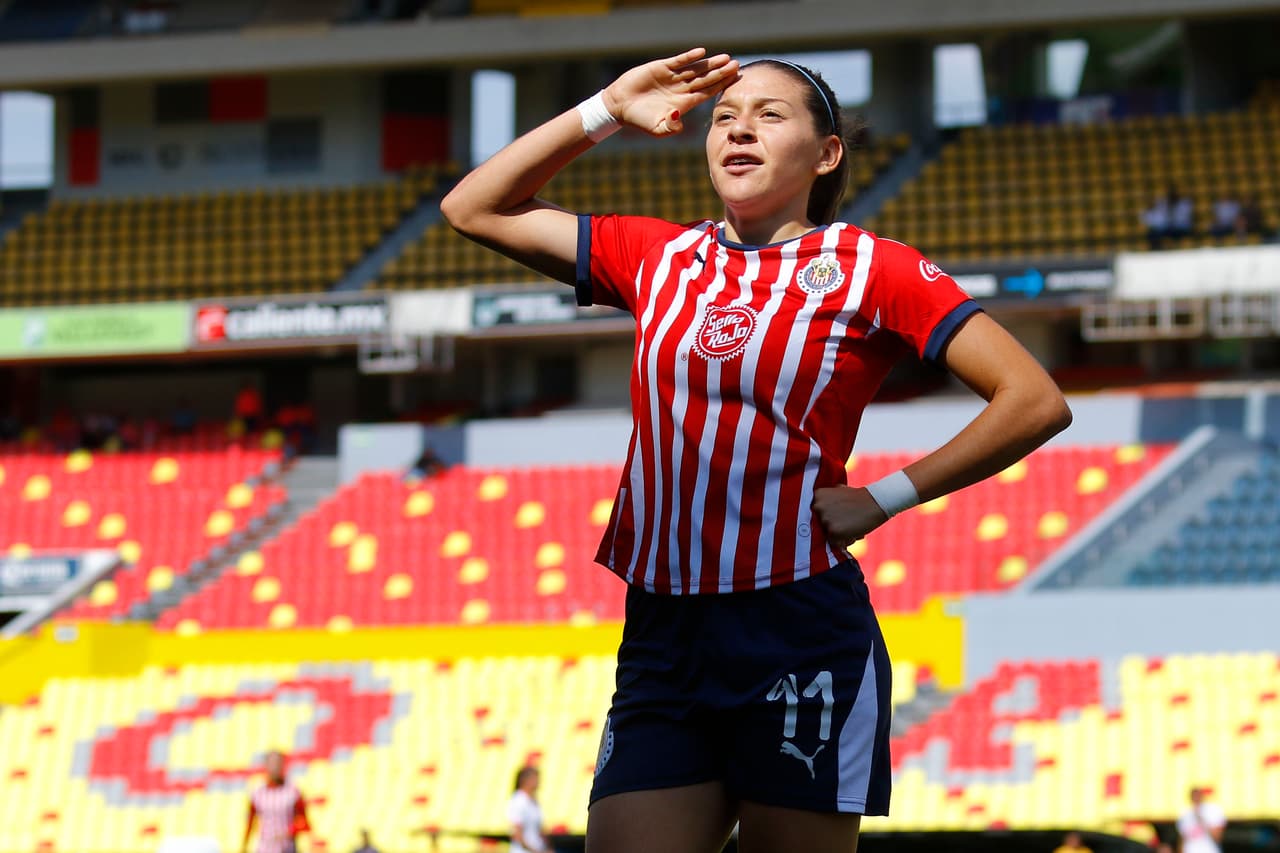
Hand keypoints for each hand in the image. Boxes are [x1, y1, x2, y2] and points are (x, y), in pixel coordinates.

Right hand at [603, 47, 738, 135]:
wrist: (620, 106)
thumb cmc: (640, 120)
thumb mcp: (657, 128)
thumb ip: (670, 126)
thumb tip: (679, 118)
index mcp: (684, 103)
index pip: (707, 93)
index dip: (721, 87)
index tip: (735, 81)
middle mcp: (682, 88)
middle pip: (706, 79)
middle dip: (721, 73)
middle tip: (737, 66)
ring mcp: (673, 77)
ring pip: (696, 69)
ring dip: (710, 64)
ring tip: (726, 58)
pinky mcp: (661, 67)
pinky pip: (678, 61)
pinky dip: (689, 57)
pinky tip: (701, 53)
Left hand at [812, 485, 888, 548]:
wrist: (876, 502)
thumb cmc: (858, 498)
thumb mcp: (838, 491)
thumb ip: (826, 500)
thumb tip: (817, 509)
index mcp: (817, 495)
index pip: (813, 514)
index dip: (824, 517)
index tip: (836, 515)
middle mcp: (817, 506)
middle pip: (818, 525)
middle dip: (830, 526)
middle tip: (845, 521)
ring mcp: (825, 519)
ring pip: (826, 535)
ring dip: (838, 535)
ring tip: (851, 526)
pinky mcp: (833, 531)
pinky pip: (834, 543)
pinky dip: (843, 541)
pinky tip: (853, 533)